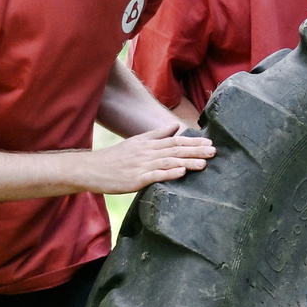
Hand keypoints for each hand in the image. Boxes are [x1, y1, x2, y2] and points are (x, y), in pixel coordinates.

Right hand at [79, 124, 215, 193]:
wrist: (92, 169)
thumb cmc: (115, 158)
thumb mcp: (136, 142)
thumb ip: (157, 135)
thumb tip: (175, 127)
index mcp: (148, 143)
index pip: (174, 140)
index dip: (193, 141)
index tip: (209, 142)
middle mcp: (147, 152)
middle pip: (175, 149)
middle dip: (196, 150)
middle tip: (214, 151)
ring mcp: (141, 166)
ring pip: (168, 161)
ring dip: (187, 162)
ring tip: (204, 163)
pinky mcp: (136, 179)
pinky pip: (155, 175)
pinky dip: (169, 173)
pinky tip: (181, 172)